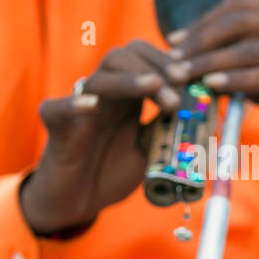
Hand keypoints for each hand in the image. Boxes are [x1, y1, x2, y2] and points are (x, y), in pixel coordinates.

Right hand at [19, 40, 183, 236]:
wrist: (79, 201)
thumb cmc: (112, 170)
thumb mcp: (151, 148)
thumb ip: (169, 127)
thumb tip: (202, 110)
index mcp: (125, 95)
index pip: (143, 58)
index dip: (167, 60)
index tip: (191, 75)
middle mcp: (102, 94)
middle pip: (121, 56)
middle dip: (153, 64)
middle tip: (179, 81)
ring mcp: (78, 108)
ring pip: (98, 78)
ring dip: (130, 80)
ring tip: (156, 87)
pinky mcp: (56, 127)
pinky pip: (57, 109)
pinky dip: (73, 104)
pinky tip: (91, 105)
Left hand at [165, 0, 258, 168]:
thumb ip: (241, 69)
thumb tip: (194, 69)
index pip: (238, 7)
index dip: (201, 23)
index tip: (173, 43)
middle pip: (240, 20)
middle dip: (200, 41)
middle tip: (172, 62)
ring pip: (251, 46)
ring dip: (211, 61)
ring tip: (183, 76)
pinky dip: (239, 79)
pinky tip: (214, 86)